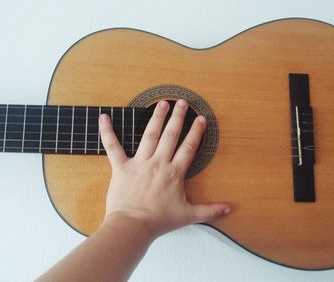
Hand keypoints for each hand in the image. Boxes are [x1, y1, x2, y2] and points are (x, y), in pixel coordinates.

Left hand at [98, 99, 229, 237]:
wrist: (133, 226)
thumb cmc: (159, 221)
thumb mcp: (188, 215)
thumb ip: (210, 211)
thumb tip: (229, 209)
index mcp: (174, 172)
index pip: (189, 147)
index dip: (196, 132)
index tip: (200, 118)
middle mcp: (158, 163)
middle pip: (171, 135)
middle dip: (178, 117)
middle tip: (182, 102)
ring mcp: (139, 163)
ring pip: (149, 135)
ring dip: (156, 118)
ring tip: (161, 104)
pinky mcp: (121, 167)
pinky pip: (113, 147)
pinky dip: (108, 132)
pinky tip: (104, 118)